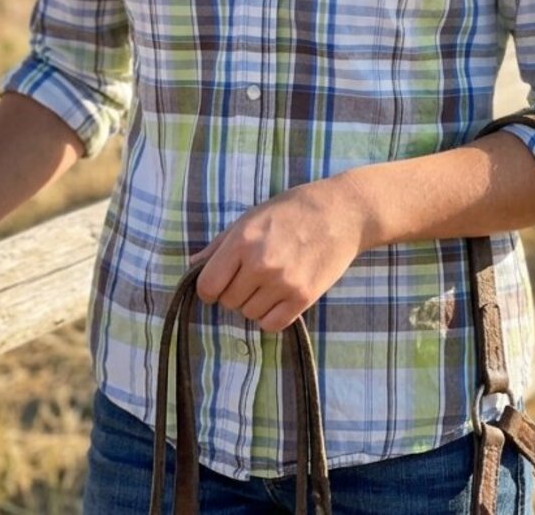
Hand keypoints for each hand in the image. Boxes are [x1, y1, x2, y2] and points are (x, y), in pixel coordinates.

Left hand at [191, 176, 368, 332]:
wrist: (341, 212)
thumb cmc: (292, 210)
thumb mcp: (251, 217)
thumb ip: (220, 244)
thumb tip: (192, 265)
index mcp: (243, 240)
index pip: (207, 286)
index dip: (209, 287)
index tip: (219, 281)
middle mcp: (260, 264)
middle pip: (228, 302)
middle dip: (233, 292)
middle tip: (250, 275)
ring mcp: (283, 283)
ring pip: (249, 314)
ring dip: (253, 303)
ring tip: (269, 281)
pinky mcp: (303, 298)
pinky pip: (271, 324)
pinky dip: (270, 315)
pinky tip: (278, 296)